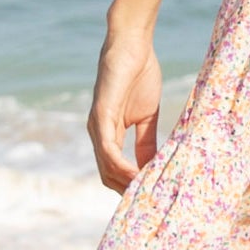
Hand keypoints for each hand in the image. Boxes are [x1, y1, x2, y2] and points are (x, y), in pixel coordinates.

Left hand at [87, 26, 162, 193]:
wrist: (132, 45)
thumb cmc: (139, 75)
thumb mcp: (147, 115)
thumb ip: (147, 141)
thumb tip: (153, 166)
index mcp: (107, 133)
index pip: (113, 170)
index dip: (128, 186)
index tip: (148, 198)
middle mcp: (97, 133)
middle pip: (106, 174)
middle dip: (125, 191)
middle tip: (148, 204)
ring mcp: (97, 125)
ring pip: (105, 166)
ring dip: (124, 183)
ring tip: (145, 195)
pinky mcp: (101, 114)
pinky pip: (107, 148)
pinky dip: (120, 165)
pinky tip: (135, 175)